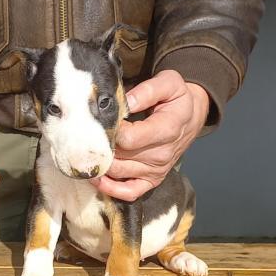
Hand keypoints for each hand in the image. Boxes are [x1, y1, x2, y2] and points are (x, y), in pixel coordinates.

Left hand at [91, 70, 209, 200]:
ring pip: (119, 173)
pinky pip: (130, 192)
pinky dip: (111, 190)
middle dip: (99, 147)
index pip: (128, 138)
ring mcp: (157, 170)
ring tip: (84, 152)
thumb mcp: (169, 83)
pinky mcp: (152, 180)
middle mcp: (162, 155)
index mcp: (166, 129)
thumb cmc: (177, 98)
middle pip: (120, 157)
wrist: (191, 116)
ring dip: (99, 165)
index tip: (101, 119)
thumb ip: (146, 91)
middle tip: (83, 136)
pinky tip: (97, 179)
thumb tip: (123, 103)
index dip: (109, 130)